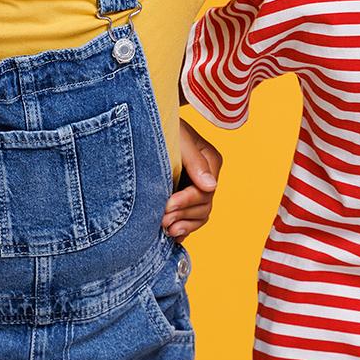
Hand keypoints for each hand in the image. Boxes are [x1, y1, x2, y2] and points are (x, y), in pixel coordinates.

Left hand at [163, 119, 222, 239]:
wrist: (148, 122)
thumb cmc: (164, 125)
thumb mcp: (179, 139)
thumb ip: (194, 161)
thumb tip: (211, 187)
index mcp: (211, 161)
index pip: (204, 190)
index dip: (186, 201)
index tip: (166, 206)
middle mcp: (208, 176)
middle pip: (203, 206)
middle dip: (183, 215)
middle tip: (162, 222)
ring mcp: (197, 187)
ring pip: (199, 215)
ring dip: (184, 225)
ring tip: (166, 231)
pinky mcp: (185, 194)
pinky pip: (191, 218)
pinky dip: (184, 228)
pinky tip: (172, 236)